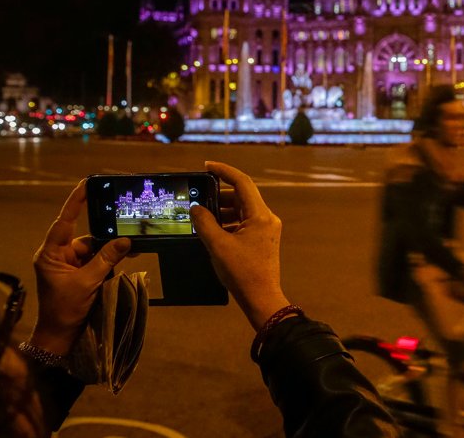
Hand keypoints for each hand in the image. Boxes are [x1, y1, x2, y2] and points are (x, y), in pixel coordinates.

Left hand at [31, 180, 131, 354]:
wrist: (61, 336)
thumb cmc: (65, 309)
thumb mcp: (87, 283)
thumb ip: (107, 259)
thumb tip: (126, 240)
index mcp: (52, 253)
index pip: (64, 221)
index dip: (75, 202)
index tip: (87, 183)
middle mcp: (61, 255)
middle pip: (87, 236)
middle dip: (107, 233)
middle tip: (127, 218)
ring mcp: (72, 265)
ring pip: (97, 249)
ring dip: (114, 250)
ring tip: (136, 244)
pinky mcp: (82, 274)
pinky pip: (100, 260)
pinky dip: (114, 260)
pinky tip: (131, 255)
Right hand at [190, 161, 289, 330]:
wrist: (261, 298)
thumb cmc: (242, 272)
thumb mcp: (218, 245)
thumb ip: (205, 223)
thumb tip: (196, 208)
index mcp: (261, 215)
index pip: (242, 183)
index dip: (224, 171)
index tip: (207, 166)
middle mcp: (267, 218)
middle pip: (242, 197)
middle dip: (219, 195)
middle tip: (199, 197)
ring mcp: (267, 229)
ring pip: (242, 210)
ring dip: (223, 210)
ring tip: (202, 216)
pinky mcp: (263, 239)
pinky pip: (244, 223)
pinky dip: (229, 222)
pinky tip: (213, 230)